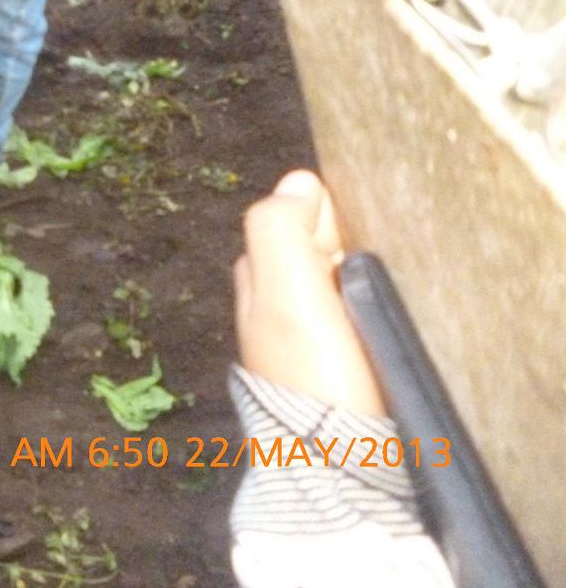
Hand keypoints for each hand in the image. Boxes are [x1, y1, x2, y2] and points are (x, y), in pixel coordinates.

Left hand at [234, 169, 384, 415]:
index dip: (330, 216)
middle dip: (348, 245)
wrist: (340, 462)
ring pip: (342, 280)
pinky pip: (357, 316)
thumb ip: (278, 228)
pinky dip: (374, 313)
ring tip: (385, 302)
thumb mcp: (286, 291)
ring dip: (365, 281)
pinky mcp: (336, 365)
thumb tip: (299, 182)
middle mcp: (272, 301)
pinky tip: (388, 328)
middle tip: (373, 274)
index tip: (355, 242)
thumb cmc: (313, 373)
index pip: (295, 214)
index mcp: (256, 276)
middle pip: (320, 245)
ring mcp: (304, 336)